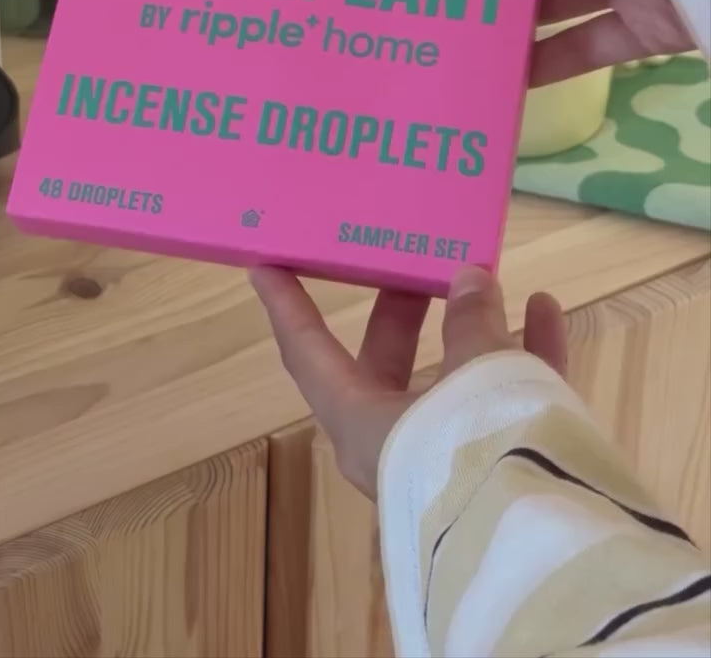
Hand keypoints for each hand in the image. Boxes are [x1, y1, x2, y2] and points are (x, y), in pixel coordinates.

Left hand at [251, 265, 565, 498]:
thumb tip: (470, 280)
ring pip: (453, 382)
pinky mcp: (507, 470)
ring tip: (486, 277)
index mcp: (362, 423)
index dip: (287, 306)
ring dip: (472, 330)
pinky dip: (528, 356)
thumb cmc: (480, 450)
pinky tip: (546, 308)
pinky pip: (512, 402)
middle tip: (407, 260)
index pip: (309, 353)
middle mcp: (399, 444)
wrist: (548, 551)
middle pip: (383, 365)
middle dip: (396, 311)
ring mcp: (454, 459)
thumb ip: (470, 322)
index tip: (264, 264)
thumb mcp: (473, 369)